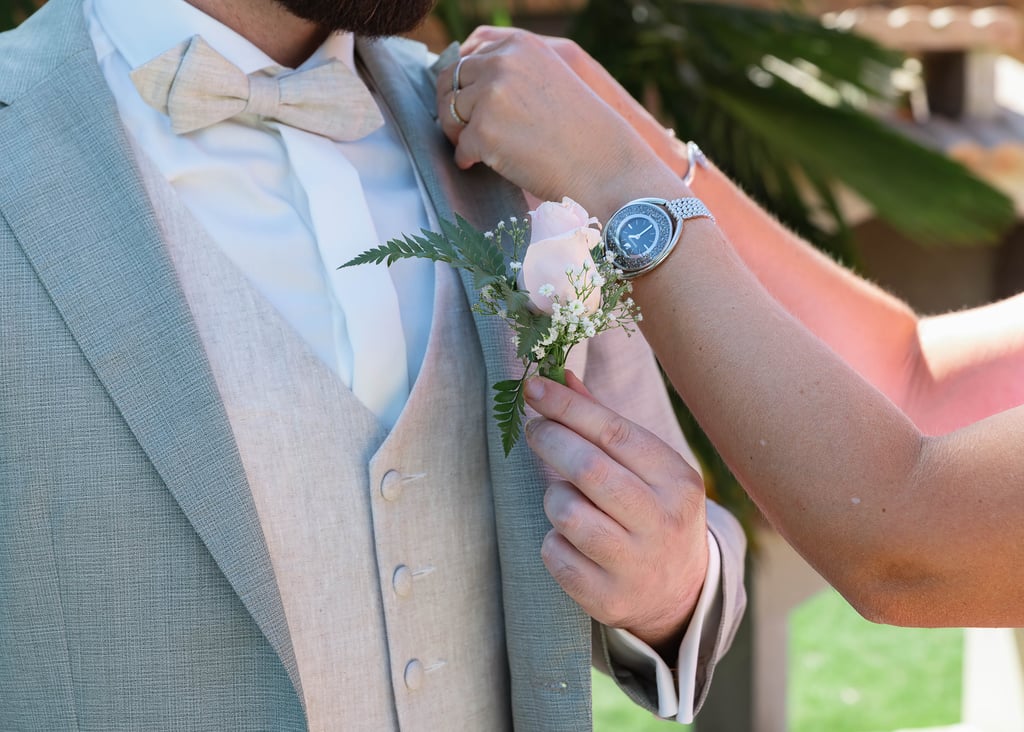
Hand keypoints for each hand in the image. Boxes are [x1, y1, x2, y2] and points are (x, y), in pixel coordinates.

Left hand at [435, 28, 683, 220]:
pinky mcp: (484, 131)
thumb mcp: (549, 80)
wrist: (605, 167)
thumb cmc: (581, 132)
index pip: (467, 54)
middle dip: (452, 107)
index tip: (465, 102)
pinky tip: (489, 166)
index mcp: (520, 45)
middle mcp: (502, 62)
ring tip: (479, 150)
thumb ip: (510, 72)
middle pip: (450, 80)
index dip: (460, 82)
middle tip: (464, 131)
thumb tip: (459, 80)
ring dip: (458, 134)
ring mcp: (491, 96)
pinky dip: (469, 160)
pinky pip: (460, 147)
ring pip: (448, 113)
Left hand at [524, 372, 709, 653]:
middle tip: (534, 430)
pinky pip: (556, 554)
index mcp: (677, 480)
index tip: (533, 387)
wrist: (679, 593)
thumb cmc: (651, 511)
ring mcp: (636, 563)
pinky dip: (553, 540)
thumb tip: (558, 376)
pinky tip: (570, 540)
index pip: (615, 432)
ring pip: (568, 512)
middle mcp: (662, 521)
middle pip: (589, 469)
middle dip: (551, 441)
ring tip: (565, 498)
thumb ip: (604, 423)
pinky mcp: (607, 596)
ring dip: (554, 497)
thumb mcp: (646, 468)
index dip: (568, 407)